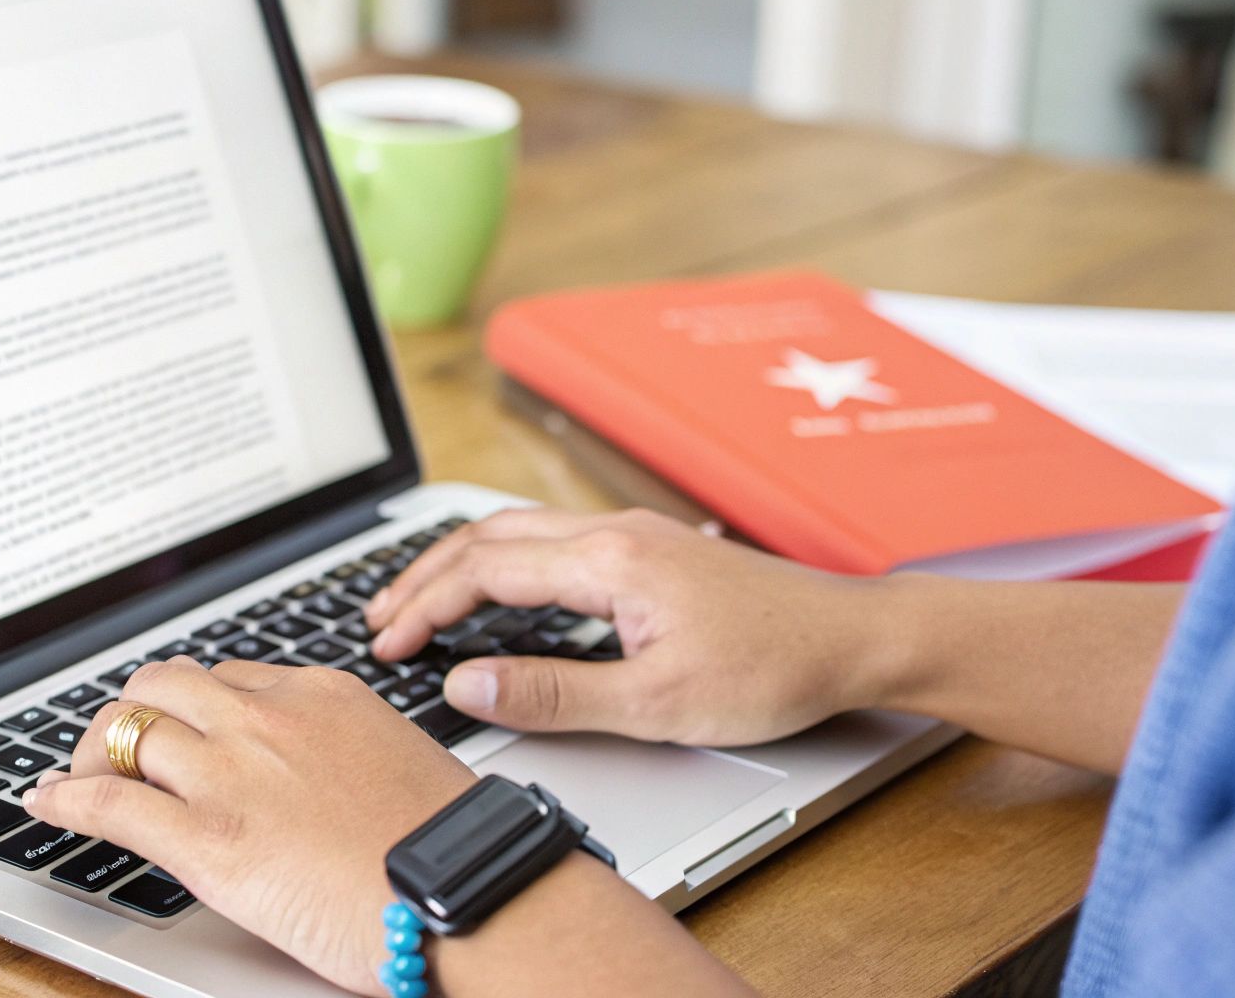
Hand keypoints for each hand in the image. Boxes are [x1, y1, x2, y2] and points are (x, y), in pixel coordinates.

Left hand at [23, 657, 477, 995]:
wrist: (468, 890)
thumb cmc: (450, 843)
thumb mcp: (399, 762)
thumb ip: (343, 752)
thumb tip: (317, 777)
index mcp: (320, 693)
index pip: (227, 677)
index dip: (191, 705)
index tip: (178, 726)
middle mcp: (268, 718)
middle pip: (163, 685)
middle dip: (132, 713)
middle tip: (119, 748)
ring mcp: (233, 773)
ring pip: (125, 730)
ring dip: (92, 754)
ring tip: (78, 777)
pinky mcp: (208, 839)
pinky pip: (109, 802)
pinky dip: (65, 800)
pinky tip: (47, 804)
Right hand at [367, 508, 893, 746]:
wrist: (855, 638)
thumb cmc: (775, 668)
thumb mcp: (657, 703)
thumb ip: (554, 695)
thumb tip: (468, 684)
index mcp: (608, 561)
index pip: (484, 570)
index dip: (424, 606)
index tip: (388, 645)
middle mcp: (614, 533)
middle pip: (489, 536)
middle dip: (423, 575)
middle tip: (379, 619)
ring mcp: (633, 535)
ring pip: (519, 531)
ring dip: (460, 564)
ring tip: (419, 601)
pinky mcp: (650, 551)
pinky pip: (551, 541)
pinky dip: (502, 563)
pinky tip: (497, 593)